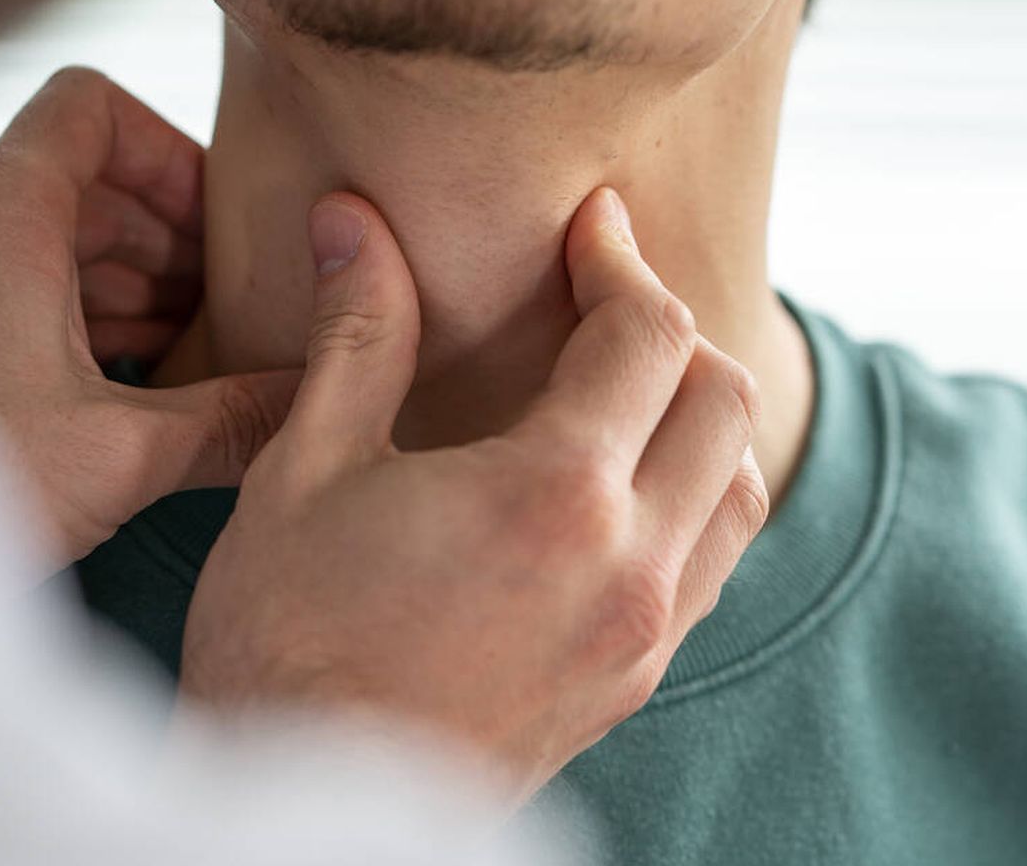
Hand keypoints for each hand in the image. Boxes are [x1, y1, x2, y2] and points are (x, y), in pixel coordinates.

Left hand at [0, 68, 298, 567]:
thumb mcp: (121, 454)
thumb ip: (235, 418)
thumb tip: (314, 398)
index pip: (90, 106)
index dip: (170, 153)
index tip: (220, 227)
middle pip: (74, 182)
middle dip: (163, 239)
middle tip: (227, 309)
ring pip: (34, 240)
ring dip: (117, 283)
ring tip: (182, 357)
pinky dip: (61, 315)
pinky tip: (110, 386)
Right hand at [179, 187, 767, 807]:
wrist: (301, 812)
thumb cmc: (288, 638)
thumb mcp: (307, 468)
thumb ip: (357, 333)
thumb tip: (350, 219)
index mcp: (554, 495)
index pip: (647, 336)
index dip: (621, 259)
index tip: (589, 222)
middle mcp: (628, 566)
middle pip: (722, 401)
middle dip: (671, 326)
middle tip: (600, 291)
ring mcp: (640, 635)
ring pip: (738, 489)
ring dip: (698, 414)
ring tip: (620, 383)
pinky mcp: (628, 684)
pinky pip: (708, 566)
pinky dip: (692, 496)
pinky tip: (613, 488)